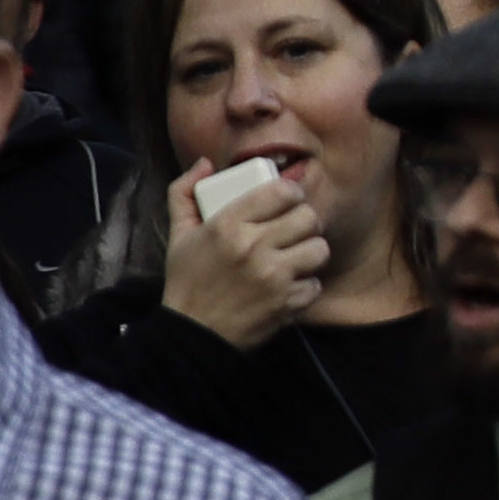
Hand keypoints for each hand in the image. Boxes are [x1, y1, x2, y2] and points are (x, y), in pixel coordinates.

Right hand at [159, 157, 329, 350]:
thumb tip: (205, 163)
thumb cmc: (187, 281)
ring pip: (319, 248)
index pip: (283, 191)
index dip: (290, 193)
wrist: (192, 335)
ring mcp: (274, 277)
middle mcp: (254, 248)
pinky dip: (305, 286)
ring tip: (294, 256)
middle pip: (308, 217)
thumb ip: (185, 193)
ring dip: (309, 252)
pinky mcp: (287, 303)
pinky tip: (289, 285)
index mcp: (228, 225)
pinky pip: (316, 283)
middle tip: (293, 230)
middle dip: (303, 221)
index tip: (286, 201)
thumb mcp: (178, 234)